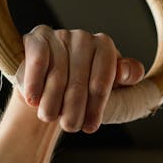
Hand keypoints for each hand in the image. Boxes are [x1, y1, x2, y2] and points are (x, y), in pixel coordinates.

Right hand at [16, 25, 144, 132]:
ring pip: (57, 72)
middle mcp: (83, 37)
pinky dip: (34, 82)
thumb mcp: (114, 89)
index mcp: (105, 46)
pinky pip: (38, 58)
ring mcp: (60, 35)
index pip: (105, 72)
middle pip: (79, 76)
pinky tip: (33, 100)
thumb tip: (127, 71)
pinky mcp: (37, 38)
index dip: (97, 102)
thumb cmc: (88, 93)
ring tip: (50, 117)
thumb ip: (128, 77)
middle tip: (71, 127)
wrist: (54, 94)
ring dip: (52, 99)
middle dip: (75, 106)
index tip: (91, 125)